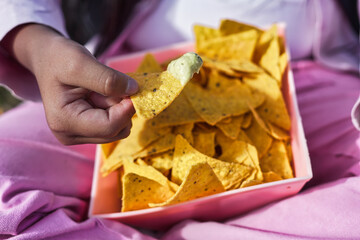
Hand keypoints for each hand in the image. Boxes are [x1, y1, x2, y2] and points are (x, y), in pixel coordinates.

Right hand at [2, 24, 137, 144]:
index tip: (133, 87)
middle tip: (112, 85)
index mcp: (65, 122)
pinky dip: (115, 110)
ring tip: (101, 90)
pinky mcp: (85, 132)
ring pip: (118, 129)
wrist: (47, 58)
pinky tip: (101, 96)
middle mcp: (69, 135)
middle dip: (121, 108)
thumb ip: (108, 79)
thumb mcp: (81, 62)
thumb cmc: (59, 58)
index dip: (127, 108)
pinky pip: (113, 125)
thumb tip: (134, 91)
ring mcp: (77, 135)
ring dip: (118, 108)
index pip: (110, 126)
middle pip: (116, 131)